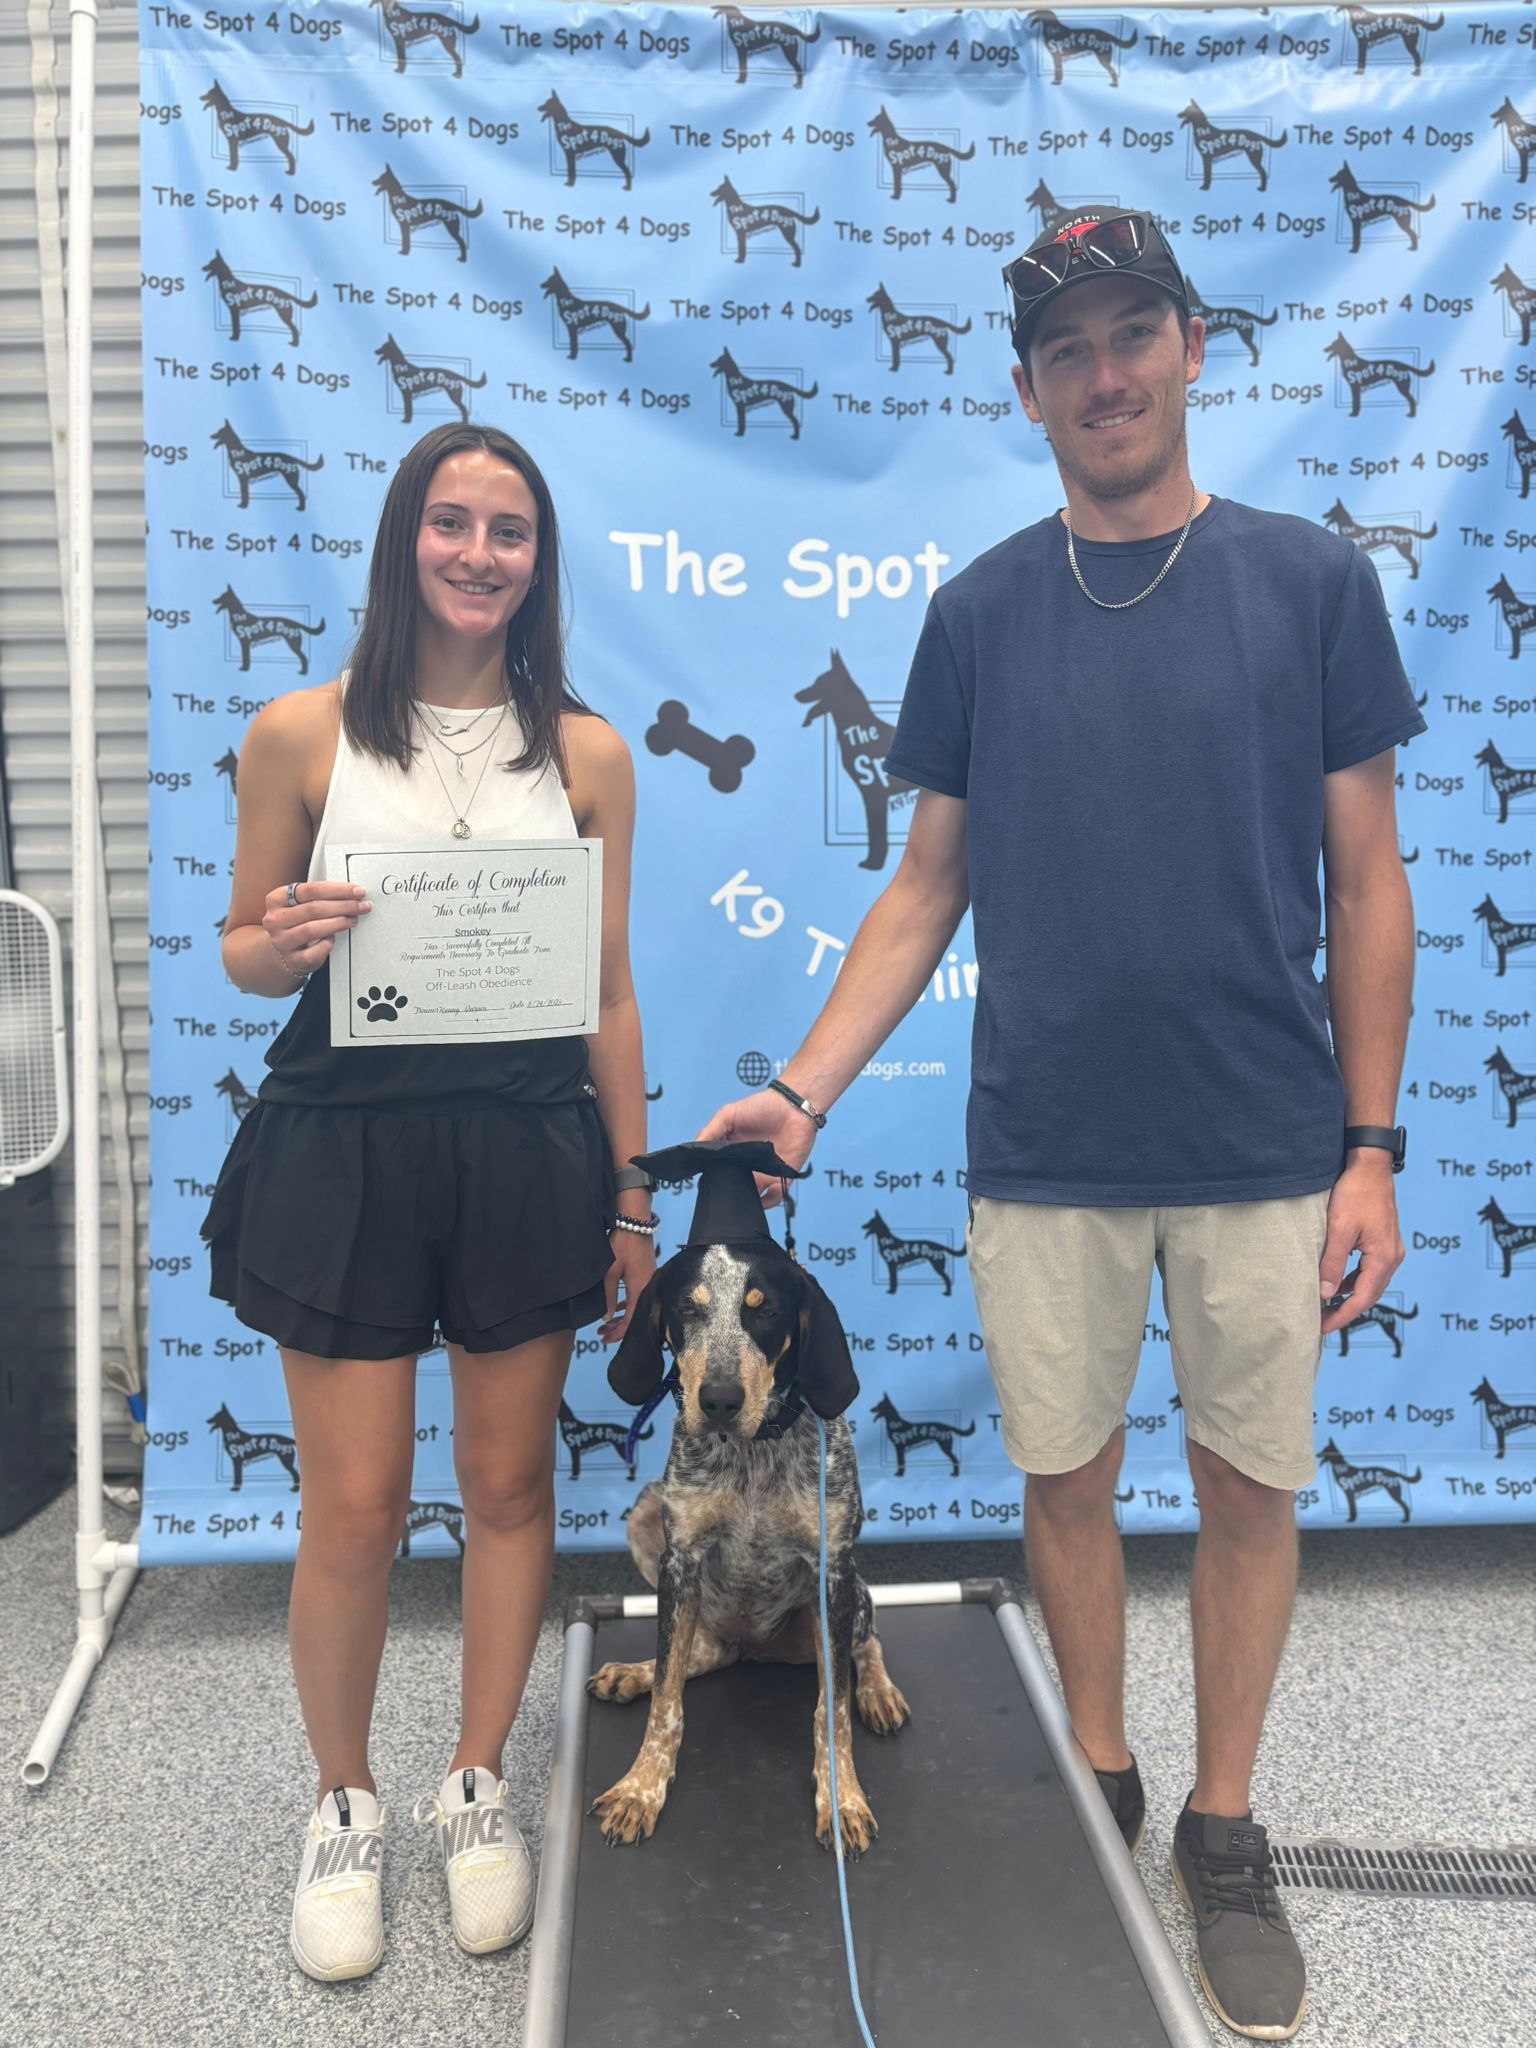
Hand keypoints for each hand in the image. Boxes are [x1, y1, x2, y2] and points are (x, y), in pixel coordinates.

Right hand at [261, 880, 370, 975]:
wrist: (285, 950)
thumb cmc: (299, 921)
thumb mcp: (301, 904)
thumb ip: (320, 896)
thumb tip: (353, 892)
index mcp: (277, 899)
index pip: (310, 890)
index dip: (338, 889)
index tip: (358, 890)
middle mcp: (275, 920)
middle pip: (314, 909)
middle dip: (344, 906)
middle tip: (363, 905)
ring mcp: (282, 941)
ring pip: (314, 929)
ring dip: (339, 923)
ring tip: (354, 919)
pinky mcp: (293, 959)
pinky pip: (315, 951)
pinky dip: (328, 943)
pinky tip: (334, 938)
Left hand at [600, 1226, 655, 1344]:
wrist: (635, 1224)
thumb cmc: (621, 1245)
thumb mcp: (610, 1272)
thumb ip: (608, 1296)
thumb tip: (607, 1318)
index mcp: (640, 1290)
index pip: (632, 1321)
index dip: (618, 1333)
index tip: (604, 1339)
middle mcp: (648, 1289)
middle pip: (636, 1317)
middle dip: (618, 1329)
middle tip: (601, 1334)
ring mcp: (649, 1282)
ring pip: (637, 1308)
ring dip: (622, 1318)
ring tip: (606, 1324)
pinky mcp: (647, 1276)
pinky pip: (638, 1298)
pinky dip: (628, 1306)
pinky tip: (617, 1309)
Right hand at [695, 1089, 817, 1208]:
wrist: (792, 1106)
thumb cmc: (759, 1108)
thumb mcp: (728, 1115)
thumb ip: (710, 1131)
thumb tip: (694, 1150)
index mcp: (731, 1154)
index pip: (718, 1173)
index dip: (711, 1180)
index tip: (704, 1187)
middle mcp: (746, 1167)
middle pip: (734, 1188)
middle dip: (728, 1194)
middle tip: (723, 1196)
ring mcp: (765, 1174)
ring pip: (753, 1196)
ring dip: (748, 1200)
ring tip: (743, 1199)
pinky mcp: (783, 1176)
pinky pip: (776, 1195)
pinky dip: (770, 1199)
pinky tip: (765, 1193)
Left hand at [1319, 1158, 1404, 1336]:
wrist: (1370, 1165)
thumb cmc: (1356, 1193)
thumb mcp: (1339, 1230)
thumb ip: (1333, 1263)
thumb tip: (1326, 1294)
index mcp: (1383, 1258)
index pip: (1362, 1299)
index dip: (1342, 1317)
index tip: (1321, 1329)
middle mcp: (1392, 1257)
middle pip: (1369, 1295)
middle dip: (1345, 1311)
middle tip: (1320, 1322)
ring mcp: (1391, 1249)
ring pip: (1370, 1283)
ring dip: (1350, 1296)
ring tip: (1327, 1307)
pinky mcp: (1384, 1241)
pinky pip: (1370, 1270)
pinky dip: (1354, 1281)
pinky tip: (1339, 1283)